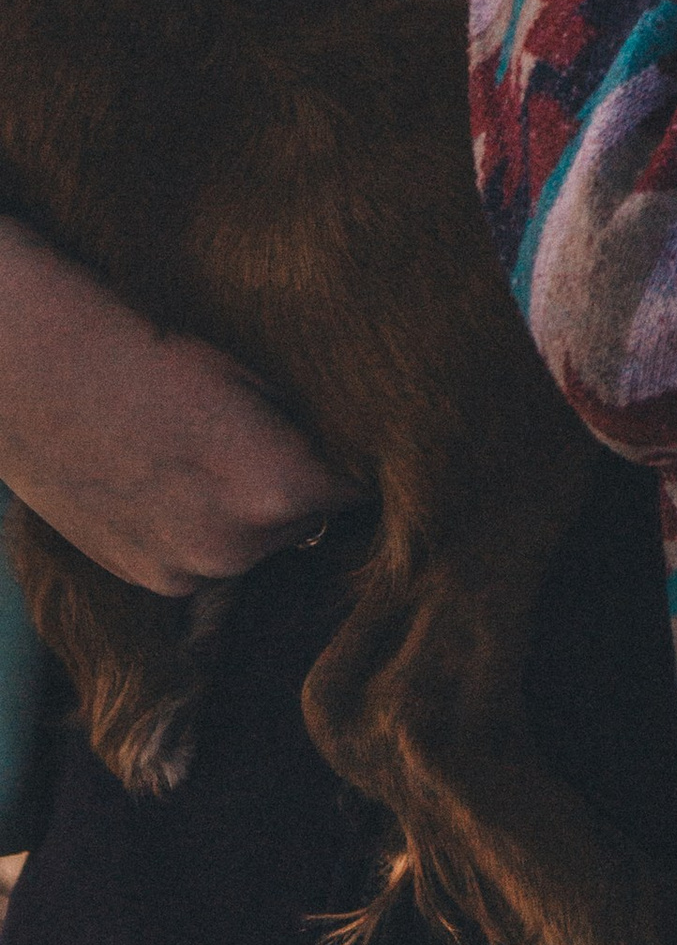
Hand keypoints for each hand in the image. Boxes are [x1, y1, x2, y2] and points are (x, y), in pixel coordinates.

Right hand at [0, 218, 358, 595]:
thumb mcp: (259, 381)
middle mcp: (242, 547)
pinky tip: (173, 485)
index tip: (348, 443)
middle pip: (306, 522)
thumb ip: (307, 433)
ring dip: (250, 514)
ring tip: (209, 458)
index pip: (356, 490)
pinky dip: (202, 531)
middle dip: (299, 488)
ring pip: (255, 545)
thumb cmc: (162, 361)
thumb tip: (347, 451)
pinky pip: (205, 560)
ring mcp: (192, 574)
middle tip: (267, 438)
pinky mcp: (152, 583)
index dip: (353, 461)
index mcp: (282, 490)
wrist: (53, 382)